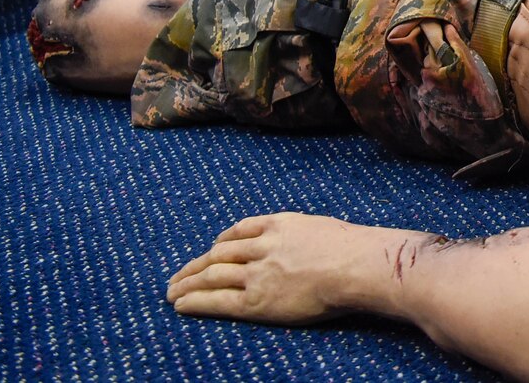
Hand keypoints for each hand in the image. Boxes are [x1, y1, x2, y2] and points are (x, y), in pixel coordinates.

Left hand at [167, 212, 406, 325]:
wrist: (357, 266)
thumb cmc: (355, 249)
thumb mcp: (325, 229)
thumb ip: (306, 235)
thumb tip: (307, 244)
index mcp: (281, 224)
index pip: (241, 230)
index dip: (222, 241)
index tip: (212, 247)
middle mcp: (263, 246)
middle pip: (219, 253)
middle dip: (195, 265)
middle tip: (178, 275)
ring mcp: (258, 273)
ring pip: (212, 275)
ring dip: (187, 283)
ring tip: (171, 292)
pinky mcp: (257, 300)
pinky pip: (218, 300)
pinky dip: (196, 301)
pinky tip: (182, 304)